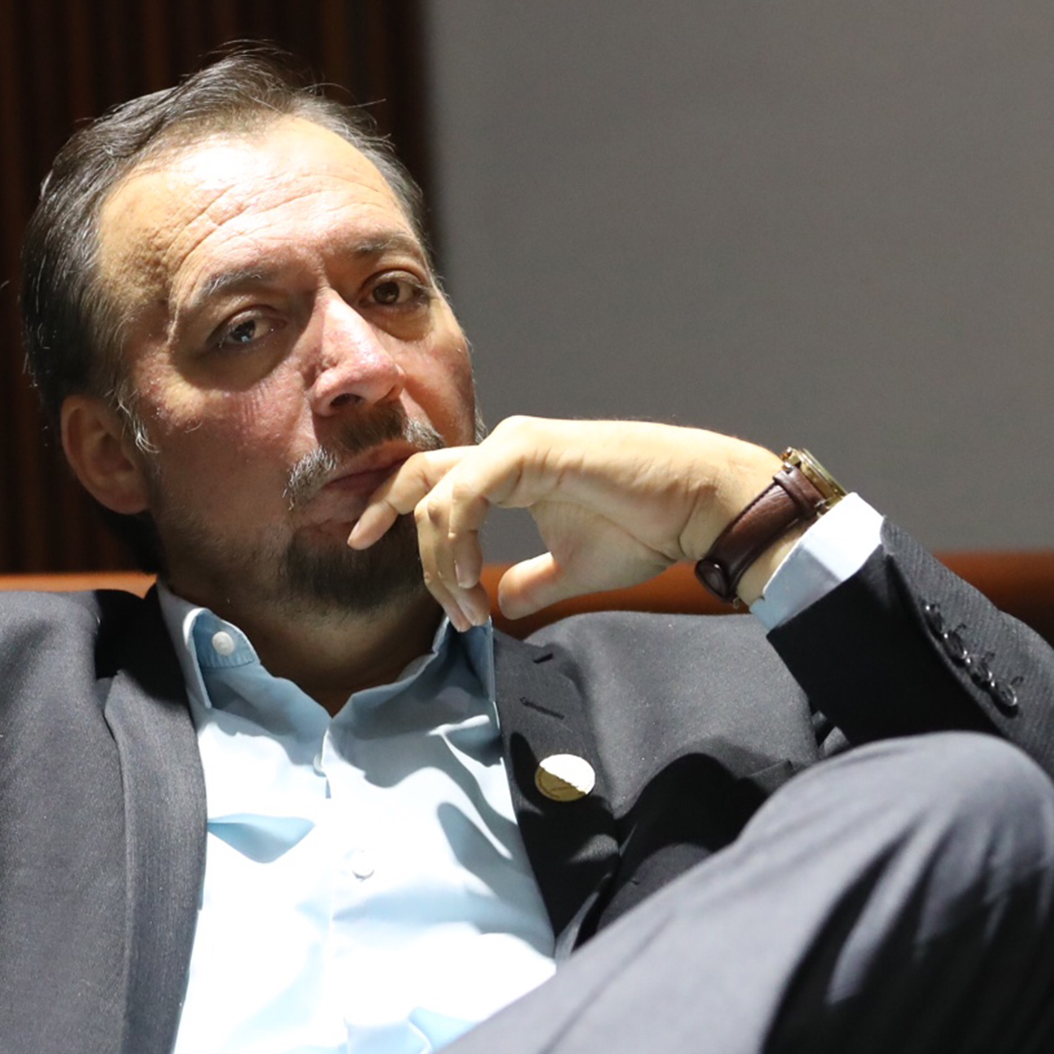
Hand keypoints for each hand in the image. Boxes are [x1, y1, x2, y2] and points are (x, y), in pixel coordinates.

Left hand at [349, 417, 792, 627]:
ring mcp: (513, 445)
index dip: (387, 508)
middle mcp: (502, 450)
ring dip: (437, 561)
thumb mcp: (570, 571)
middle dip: (386, 520)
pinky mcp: (527, 449)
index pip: (429, 481)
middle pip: (417, 481)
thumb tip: (499, 603)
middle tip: (391, 570)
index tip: (359, 543)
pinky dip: (455, 541)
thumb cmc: (645, 530)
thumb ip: (528, 584)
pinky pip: (463, 494)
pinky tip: (469, 582)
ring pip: (436, 497)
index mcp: (506, 471)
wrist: (694, 508)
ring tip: (465, 608)